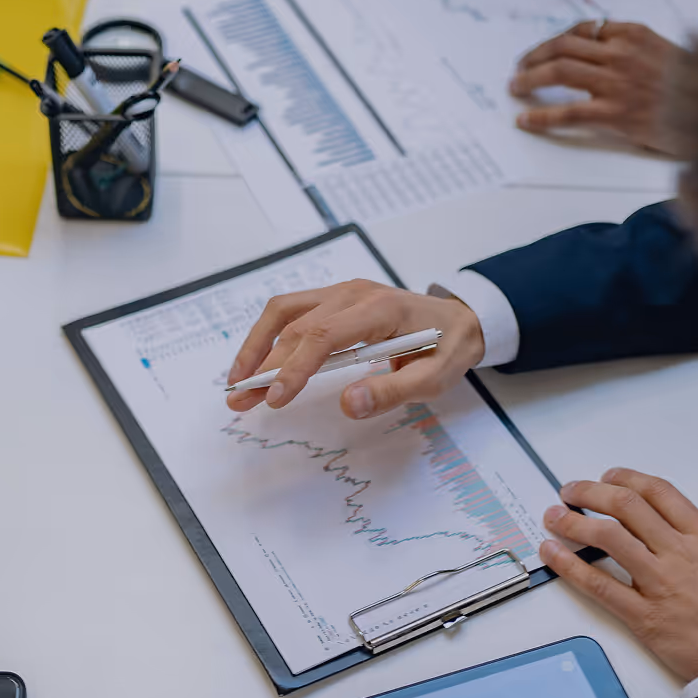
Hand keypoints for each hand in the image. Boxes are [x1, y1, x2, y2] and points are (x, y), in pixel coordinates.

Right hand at [226, 281, 483, 418]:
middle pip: (297, 326)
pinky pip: (292, 311)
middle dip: (264, 366)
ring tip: (236, 381)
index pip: (324, 335)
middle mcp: (354, 293)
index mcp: (379, 310)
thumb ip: (392, 391)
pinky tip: (256, 363)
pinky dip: (268, 336)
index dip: (294, 367)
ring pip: (284, 312)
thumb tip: (347, 405)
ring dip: (256, 345)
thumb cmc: (447, 348)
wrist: (460, 318)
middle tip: (239, 401)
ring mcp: (341, 292)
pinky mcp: (334, 299)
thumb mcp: (434, 378)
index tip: (274, 398)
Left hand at [510, 21, 682, 153]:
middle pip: (564, 45)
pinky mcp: (614, 113)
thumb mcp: (665, 55)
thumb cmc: (693, 89)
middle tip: (520, 69)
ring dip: (531, 78)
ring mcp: (617, 82)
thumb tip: (602, 52)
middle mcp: (622, 53)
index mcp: (634, 35)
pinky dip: (541, 115)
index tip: (544, 51)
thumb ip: (634, 51)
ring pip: (560, 71)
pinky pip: (567, 111)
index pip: (585, 29)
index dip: (557, 40)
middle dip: (535, 56)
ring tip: (517, 87)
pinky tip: (527, 119)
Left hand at [539, 468, 697, 682]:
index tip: (611, 476)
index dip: (629, 479)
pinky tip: (552, 554)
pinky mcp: (643, 617)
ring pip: (606, 539)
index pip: (659, 493)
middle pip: (624, 507)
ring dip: (574, 522)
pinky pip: (598, 586)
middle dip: (591, 492)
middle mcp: (678, 554)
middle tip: (571, 490)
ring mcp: (657, 584)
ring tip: (554, 515)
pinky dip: (570, 567)